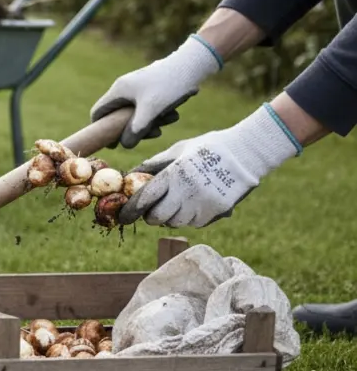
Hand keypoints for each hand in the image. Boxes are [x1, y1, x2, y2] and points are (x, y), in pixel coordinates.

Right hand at [91, 35, 222, 148]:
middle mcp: (125, 88)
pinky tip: (173, 114)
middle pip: (119, 116)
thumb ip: (136, 129)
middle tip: (150, 135)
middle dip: (134, 128)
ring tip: (169, 120)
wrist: (191, 64)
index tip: (112, 143)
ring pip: (137, 113)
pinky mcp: (150, 87)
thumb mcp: (151, 111)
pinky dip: (158, 113)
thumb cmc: (168, 86)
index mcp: (118, 91)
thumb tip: (125, 145)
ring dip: (151, 121)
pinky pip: (148, 107)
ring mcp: (138, 87)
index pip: (98, 112)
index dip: (101, 129)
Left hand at [119, 105, 301, 227]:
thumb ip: (153, 165)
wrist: (248, 153)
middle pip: (157, 218)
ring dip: (170, 216)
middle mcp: (187, 193)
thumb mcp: (178, 150)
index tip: (122, 215)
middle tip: (151, 208)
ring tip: (176, 201)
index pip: (145, 199)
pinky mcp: (217, 213)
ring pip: (175, 222)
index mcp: (175, 174)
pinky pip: (194, 222)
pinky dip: (188, 216)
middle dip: (150, 215)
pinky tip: (194, 202)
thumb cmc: (208, 148)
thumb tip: (130, 176)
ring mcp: (203, 205)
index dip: (130, 210)